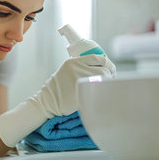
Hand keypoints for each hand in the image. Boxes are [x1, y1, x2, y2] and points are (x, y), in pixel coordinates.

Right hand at [0, 54, 115, 146]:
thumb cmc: (57, 88)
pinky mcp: (82, 92)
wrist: (47, 101)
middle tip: (110, 79)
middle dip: (110, 73)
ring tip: (105, 86)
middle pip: (104, 68)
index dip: (108, 63)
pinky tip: (102, 93)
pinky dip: (103, 90)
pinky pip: (98, 89)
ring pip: (103, 78)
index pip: (98, 58)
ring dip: (108, 82)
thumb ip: (80, 66)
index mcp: (74, 62)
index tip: (110, 68)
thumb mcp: (66, 70)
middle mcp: (78, 68)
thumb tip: (98, 67)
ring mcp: (80, 80)